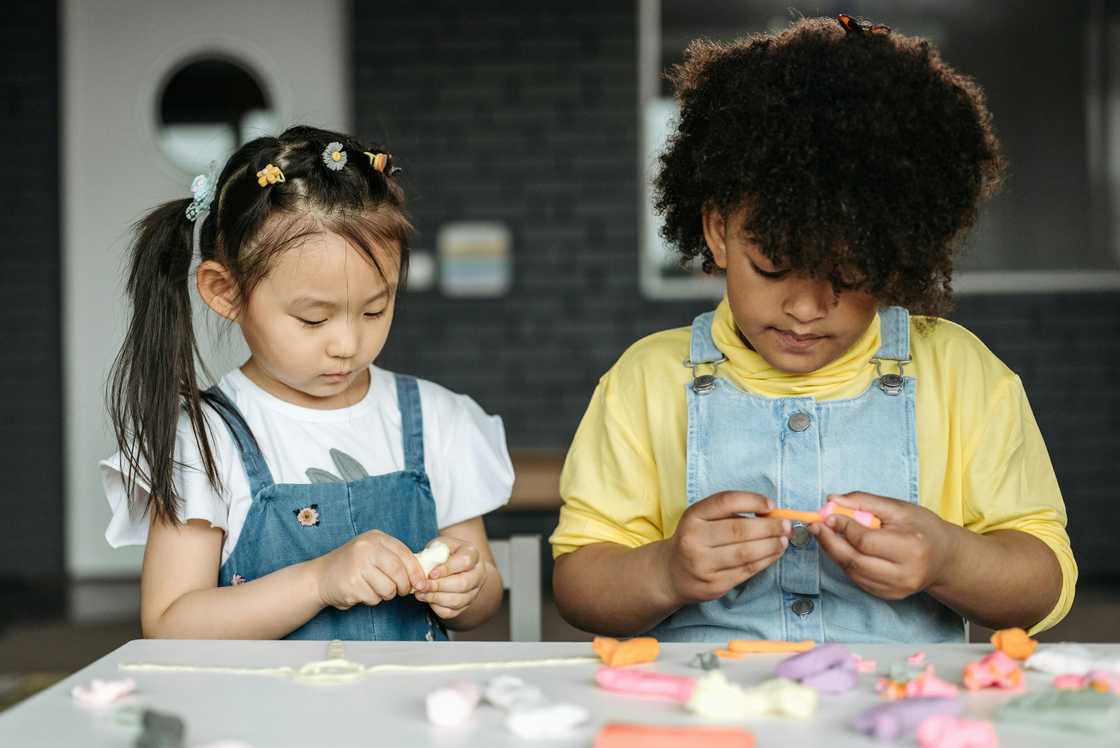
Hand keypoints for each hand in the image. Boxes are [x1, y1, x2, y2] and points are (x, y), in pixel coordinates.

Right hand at [312, 530, 429, 610]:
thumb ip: (395, 559)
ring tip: (374, 588)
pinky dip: (371, 599)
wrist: (320, 577)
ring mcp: (357, 566)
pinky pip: (374, 598)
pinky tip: (361, 591)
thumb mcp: (374, 553)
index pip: (404, 554)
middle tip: (401, 591)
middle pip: (398, 572)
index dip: (416, 571)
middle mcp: (366, 548)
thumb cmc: (353, 566)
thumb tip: (422, 575)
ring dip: (386, 594)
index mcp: (375, 538)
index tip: (422, 583)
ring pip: (388, 588)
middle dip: (404, 586)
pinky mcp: (351, 585)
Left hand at [416, 536, 485, 619]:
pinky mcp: (465, 604)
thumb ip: (433, 553)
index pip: (464, 562)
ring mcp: (474, 591)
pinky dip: (437, 607)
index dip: (447, 569)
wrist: (452, 565)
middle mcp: (478, 573)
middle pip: (463, 584)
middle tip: (422, 586)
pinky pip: (451, 612)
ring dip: (436, 598)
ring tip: (420, 593)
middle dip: (439, 586)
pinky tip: (427, 599)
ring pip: (457, 601)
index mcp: (472, 554)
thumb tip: (423, 566)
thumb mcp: (439, 545)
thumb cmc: (444, 553)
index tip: (431, 573)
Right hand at [660, 491, 790, 606]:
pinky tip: (774, 553)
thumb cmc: (696, 539)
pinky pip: (746, 571)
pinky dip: (765, 561)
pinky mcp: (713, 585)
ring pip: (745, 553)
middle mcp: (694, 540)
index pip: (725, 502)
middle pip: (739, 530)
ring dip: (771, 545)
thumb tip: (771, 513)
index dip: (751, 501)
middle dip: (769, 527)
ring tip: (784, 540)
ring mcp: (702, 565)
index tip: (771, 505)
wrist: (672, 573)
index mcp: (692, 517)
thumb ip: (731, 512)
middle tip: (787, 525)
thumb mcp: (703, 519)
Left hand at [810, 492, 959, 599]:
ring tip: (825, 535)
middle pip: (854, 561)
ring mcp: (896, 589)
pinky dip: (845, 563)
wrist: (945, 558)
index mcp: (910, 548)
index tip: (828, 515)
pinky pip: (858, 579)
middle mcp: (904, 574)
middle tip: (816, 527)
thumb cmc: (923, 528)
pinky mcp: (889, 596)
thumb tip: (831, 499)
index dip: (842, 527)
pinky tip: (842, 549)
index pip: (865, 541)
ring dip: (834, 553)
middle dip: (829, 542)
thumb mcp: (899, 508)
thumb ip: (864, 501)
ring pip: (852, 572)